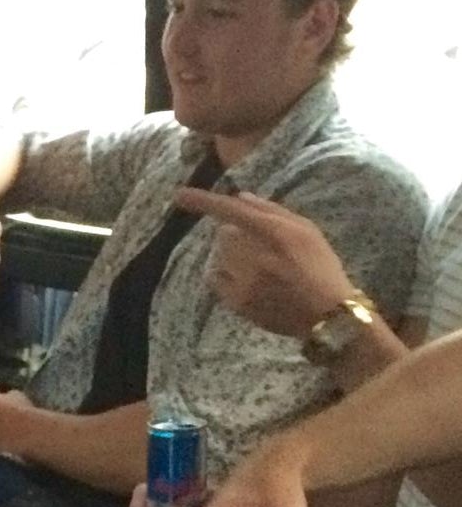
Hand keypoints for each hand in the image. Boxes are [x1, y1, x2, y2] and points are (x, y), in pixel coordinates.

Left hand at [177, 187, 359, 339]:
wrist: (327, 311)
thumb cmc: (319, 265)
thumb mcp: (306, 229)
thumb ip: (271, 210)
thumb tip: (239, 196)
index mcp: (275, 232)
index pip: (231, 211)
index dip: (203, 202)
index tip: (179, 195)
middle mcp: (256, 255)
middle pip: (223, 235)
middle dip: (235, 236)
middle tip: (259, 247)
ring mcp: (244, 280)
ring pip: (218, 256)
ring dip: (230, 256)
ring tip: (258, 267)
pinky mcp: (236, 302)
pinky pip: (214, 279)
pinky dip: (223, 275)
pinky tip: (245, 280)